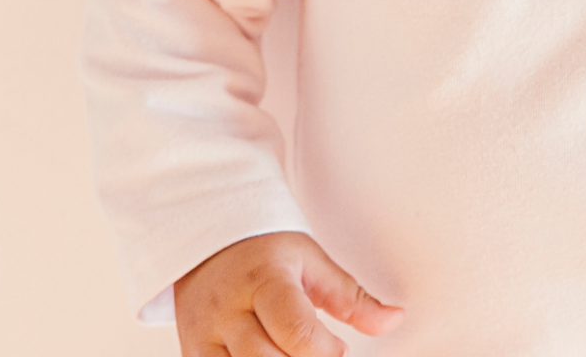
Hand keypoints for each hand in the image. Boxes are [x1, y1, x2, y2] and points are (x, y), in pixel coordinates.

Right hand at [175, 230, 400, 356]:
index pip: (296, 332)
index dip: (325, 352)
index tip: (336, 349)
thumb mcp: (312, 262)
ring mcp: (204, 335)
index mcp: (264, 281)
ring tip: (291, 353)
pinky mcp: (192, 352)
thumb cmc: (266, 252)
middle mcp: (228, 310)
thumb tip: (394, 320)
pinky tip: (268, 356)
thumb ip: (351, 297)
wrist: (207, 240)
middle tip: (316, 352)